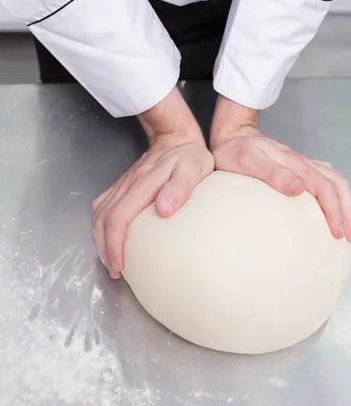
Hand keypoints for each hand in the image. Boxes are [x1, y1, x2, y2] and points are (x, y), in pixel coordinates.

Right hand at [93, 87, 213, 278]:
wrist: (176, 136)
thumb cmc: (189, 155)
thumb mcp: (194, 168)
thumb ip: (180, 188)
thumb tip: (163, 210)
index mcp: (143, 183)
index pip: (119, 217)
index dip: (114, 244)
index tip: (119, 264)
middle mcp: (128, 184)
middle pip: (103, 219)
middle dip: (104, 247)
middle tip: (115, 269)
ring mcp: (123, 184)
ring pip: (100, 213)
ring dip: (101, 238)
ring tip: (111, 258)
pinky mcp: (123, 184)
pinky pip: (104, 206)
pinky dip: (102, 225)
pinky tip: (111, 236)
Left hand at [211, 96, 350, 242]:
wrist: (232, 137)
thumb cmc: (235, 152)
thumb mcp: (249, 161)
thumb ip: (273, 173)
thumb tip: (299, 188)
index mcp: (295, 163)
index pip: (325, 187)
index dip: (334, 210)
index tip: (337, 232)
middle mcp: (303, 163)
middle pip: (337, 185)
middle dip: (347, 211)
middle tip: (350, 236)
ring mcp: (302, 164)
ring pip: (335, 181)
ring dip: (345, 203)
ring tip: (347, 226)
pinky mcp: (298, 167)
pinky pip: (325, 179)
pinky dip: (335, 195)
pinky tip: (333, 207)